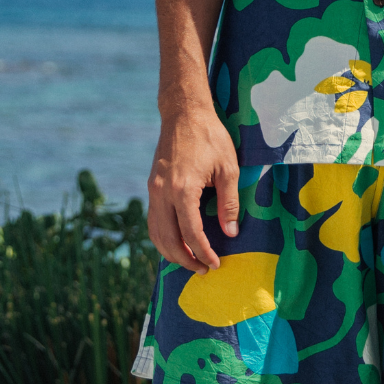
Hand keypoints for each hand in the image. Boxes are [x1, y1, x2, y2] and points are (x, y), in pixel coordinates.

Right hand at [147, 99, 240, 272]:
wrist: (184, 114)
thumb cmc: (210, 137)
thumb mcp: (228, 168)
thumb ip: (229, 203)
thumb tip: (231, 232)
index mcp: (182, 189)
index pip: (191, 232)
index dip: (203, 252)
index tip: (214, 264)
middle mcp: (162, 193)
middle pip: (168, 239)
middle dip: (185, 259)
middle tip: (202, 269)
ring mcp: (154, 190)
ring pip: (155, 232)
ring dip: (171, 251)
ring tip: (190, 260)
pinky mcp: (152, 186)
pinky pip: (153, 220)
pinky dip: (162, 237)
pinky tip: (177, 242)